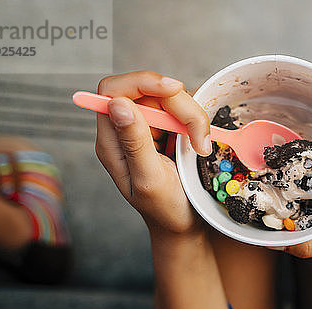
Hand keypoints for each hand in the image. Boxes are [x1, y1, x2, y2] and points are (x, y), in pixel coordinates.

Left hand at [95, 71, 211, 234]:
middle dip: (180, 106)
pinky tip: (200, 143)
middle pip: (149, 90)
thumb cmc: (166, 209)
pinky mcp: (167, 128)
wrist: (185, 224)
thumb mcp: (150, 179)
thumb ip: (134, 142)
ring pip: (170, 97)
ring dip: (193, 116)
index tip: (174, 90)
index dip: (142, 82)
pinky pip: (183, 108)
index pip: (114, 90)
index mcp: (111, 141)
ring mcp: (148, 127)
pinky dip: (197, 121)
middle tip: (199, 138)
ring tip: (201, 146)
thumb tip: (117, 104)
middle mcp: (126, 129)